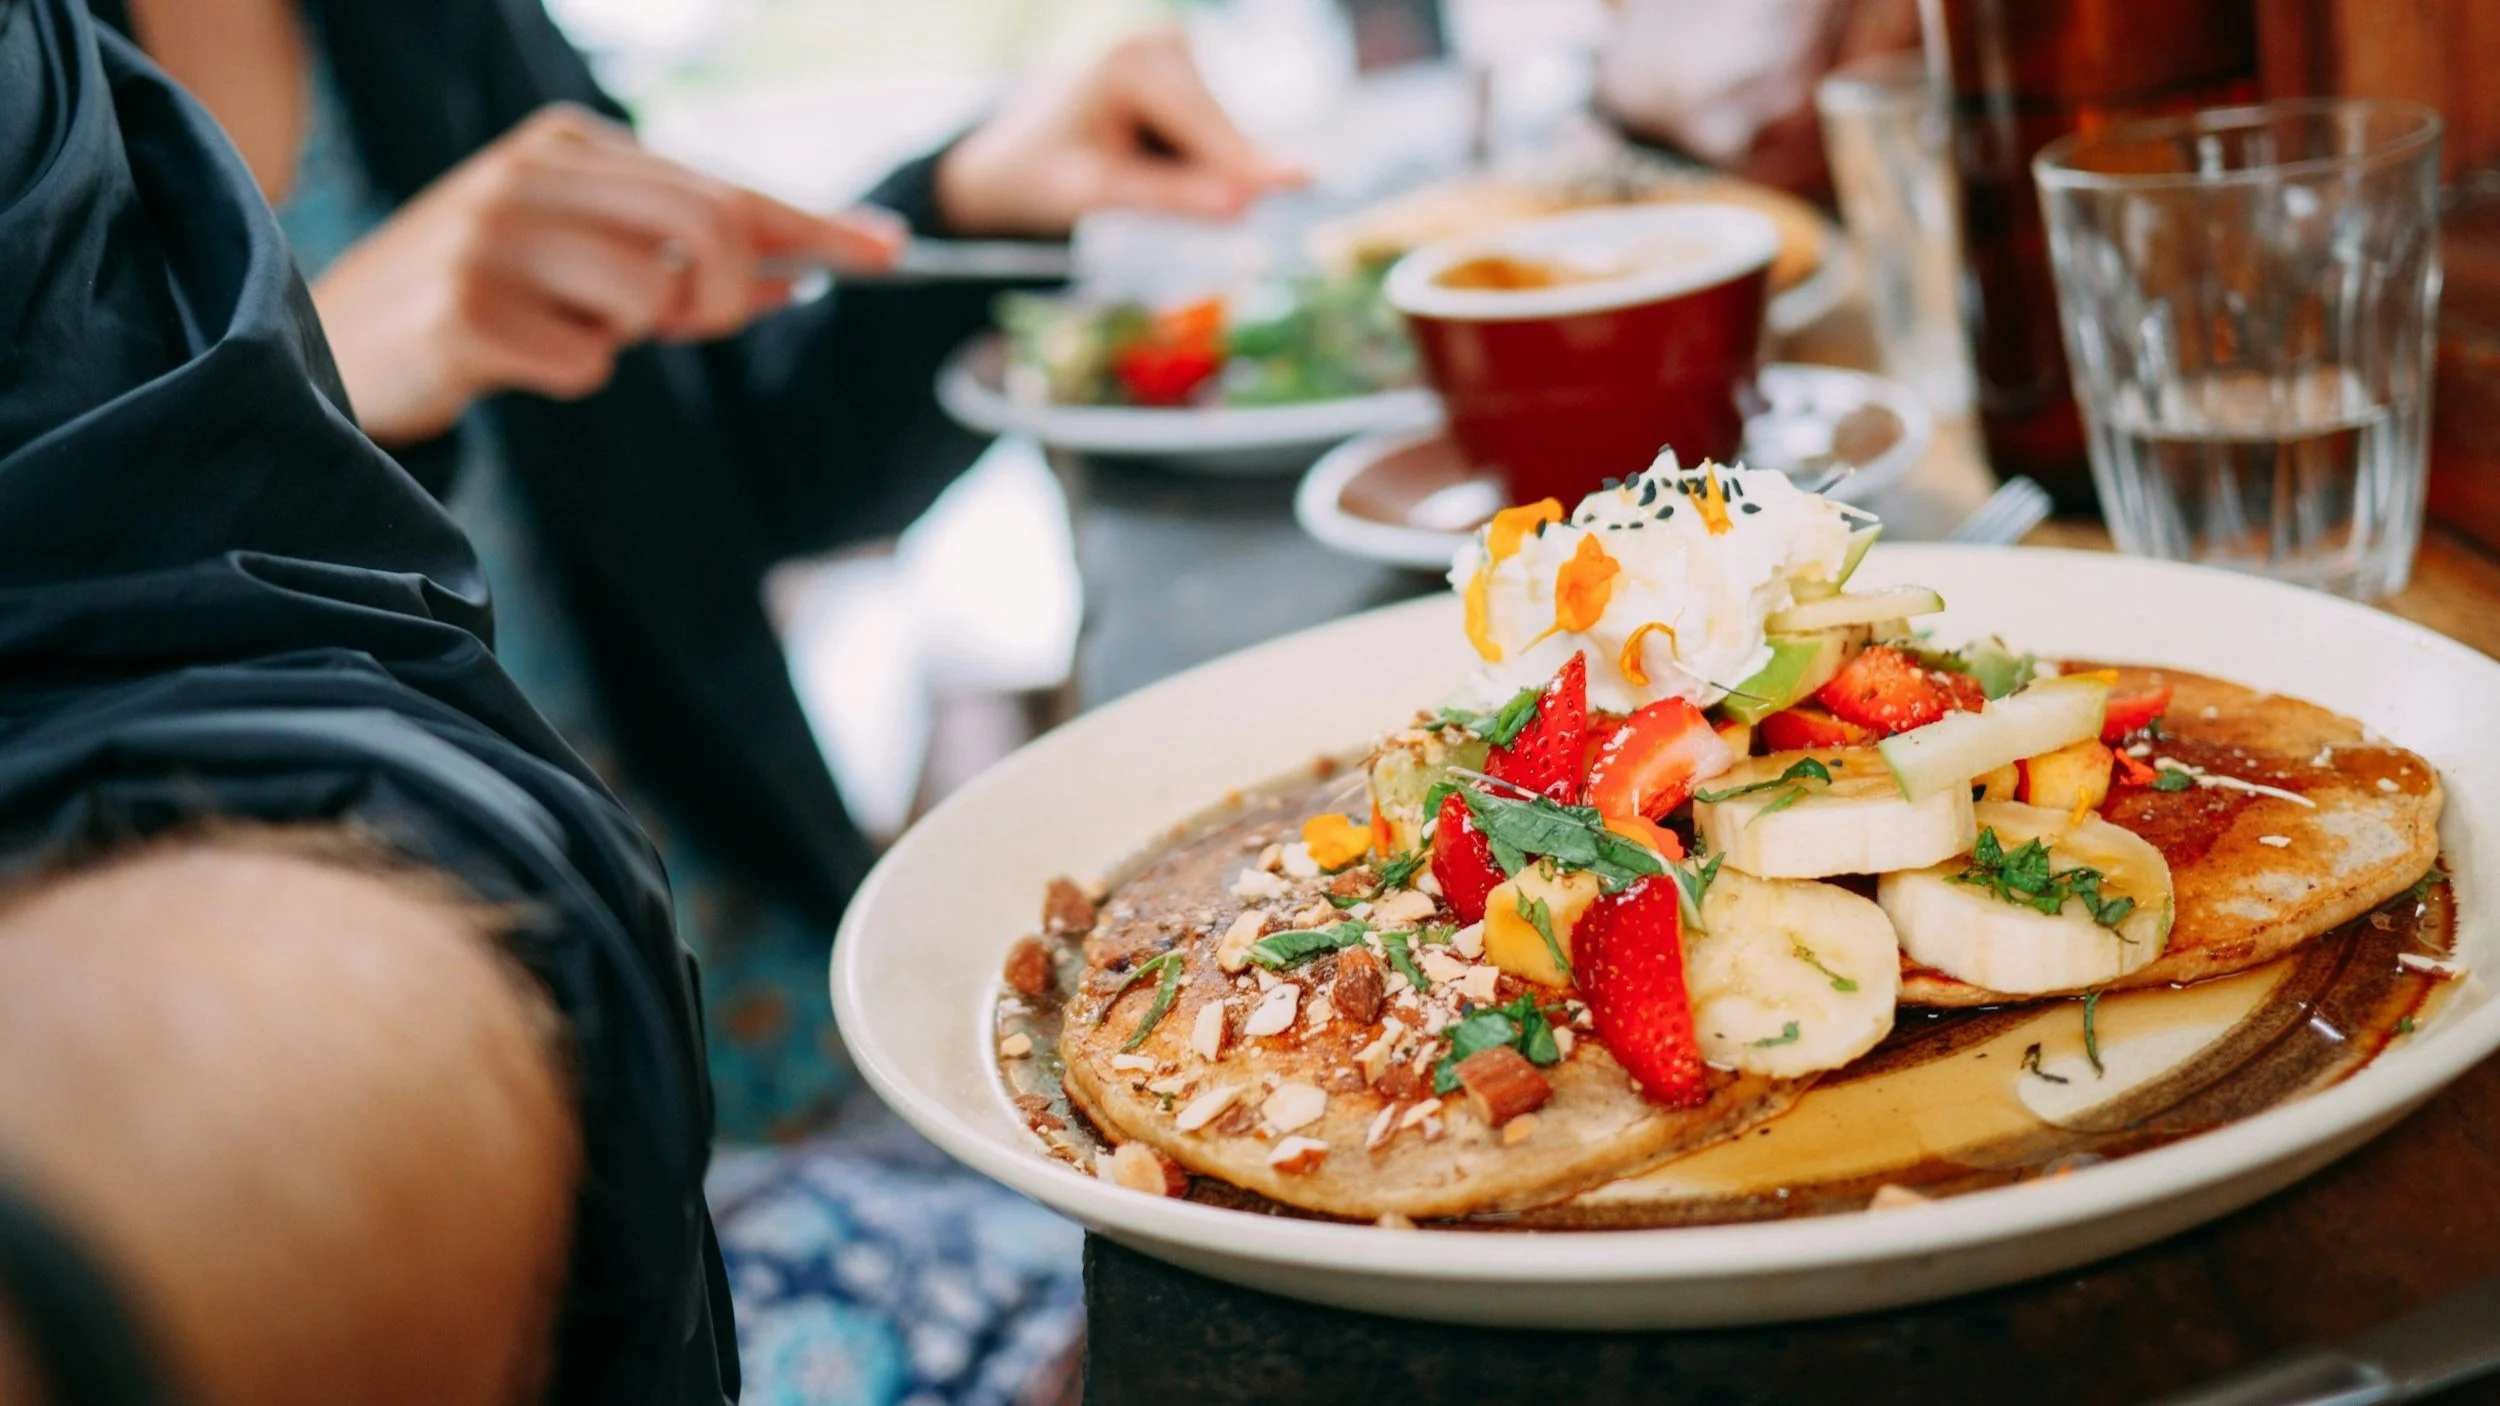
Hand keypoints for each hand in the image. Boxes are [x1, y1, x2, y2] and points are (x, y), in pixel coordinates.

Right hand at [309, 103, 903, 445]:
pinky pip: (586, 364)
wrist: (331, 343)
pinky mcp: (464, 314)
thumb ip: (683, 257)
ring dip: (634, 339)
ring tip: (568, 330)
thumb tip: (801, 268)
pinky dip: (572, 375)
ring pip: (651, 298)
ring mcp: (490, 240)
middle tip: (691, 328)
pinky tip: (514, 358)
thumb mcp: (583, 257)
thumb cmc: (482, 298)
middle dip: (728, 295)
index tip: (889, 252)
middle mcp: (528, 175)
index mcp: (563, 144)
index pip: (718, 185)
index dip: (812, 224)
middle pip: (705, 230)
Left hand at [935, 31, 1303, 237]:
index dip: (1244, 164)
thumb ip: (1169, 199)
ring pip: (1223, 131)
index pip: (1202, 125)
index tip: (1307, 182)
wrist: (1015, 155)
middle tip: (1216, 224)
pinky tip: (1157, 165)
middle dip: (1221, 176)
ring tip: (1143, 184)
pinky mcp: (1189, 67)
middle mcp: (1160, 43)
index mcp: (1128, 65)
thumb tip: (1242, 206)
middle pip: (1220, 127)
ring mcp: (1177, 49)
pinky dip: (1200, 159)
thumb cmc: (1044, 177)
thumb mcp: (1098, 196)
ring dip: (1206, 171)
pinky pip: (1215, 130)